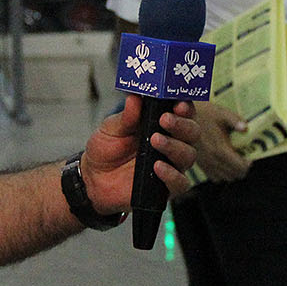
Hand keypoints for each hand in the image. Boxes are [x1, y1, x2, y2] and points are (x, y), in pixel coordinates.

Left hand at [79, 95, 198, 212]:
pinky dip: (172, 175)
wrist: (93, 178)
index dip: (185, 106)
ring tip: (155, 140)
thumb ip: (126, 116)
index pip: (183, 112)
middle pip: (192, 132)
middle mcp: (172, 142)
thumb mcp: (112, 128)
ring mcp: (171, 165)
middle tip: (164, 119)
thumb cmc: (107, 149)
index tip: (178, 104)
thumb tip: (134, 98)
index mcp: (161, 123)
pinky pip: (180, 182)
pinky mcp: (166, 187)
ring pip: (189, 155)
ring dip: (174, 146)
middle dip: (181, 125)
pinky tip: (157, 167)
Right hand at [193, 100, 251, 182]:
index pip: (240, 167)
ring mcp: (205, 164)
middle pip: (234, 175)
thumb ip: (236, 121)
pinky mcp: (199, 165)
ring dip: (232, 172)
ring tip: (234, 160)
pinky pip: (214, 177)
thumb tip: (246, 129)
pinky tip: (223, 162)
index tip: (250, 156)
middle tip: (243, 157)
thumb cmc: (204, 113)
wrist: (182, 117)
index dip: (248, 163)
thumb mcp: (222, 113)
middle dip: (242, 168)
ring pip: (224, 178)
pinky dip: (222, 174)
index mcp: (220, 149)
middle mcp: (212, 160)